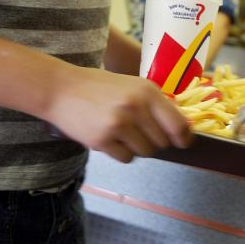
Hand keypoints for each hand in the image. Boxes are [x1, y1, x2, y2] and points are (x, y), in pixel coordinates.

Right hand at [46, 66, 192, 162]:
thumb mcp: (132, 85)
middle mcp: (135, 107)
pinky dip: (122, 152)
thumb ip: (155, 104)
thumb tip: (181, 128)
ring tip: (122, 132)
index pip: (178, 124)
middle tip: (140, 132)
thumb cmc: (98, 87)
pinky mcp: (102, 140)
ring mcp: (118, 124)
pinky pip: (126, 158)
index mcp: (147, 91)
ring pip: (145, 152)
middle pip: (162, 142)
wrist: (60, 89)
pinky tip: (110, 137)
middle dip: (156, 141)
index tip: (184, 142)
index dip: (184, 137)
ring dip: (138, 147)